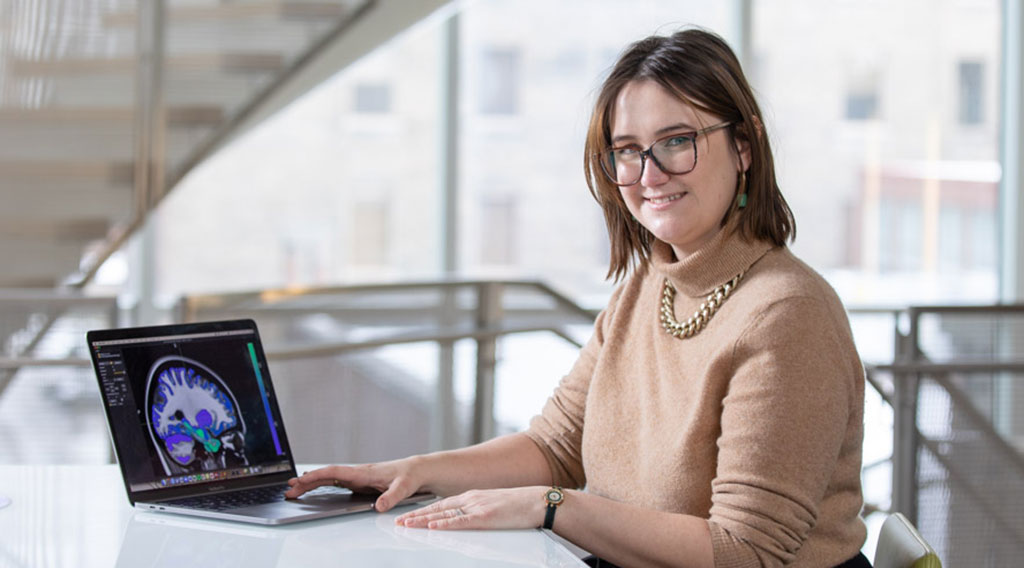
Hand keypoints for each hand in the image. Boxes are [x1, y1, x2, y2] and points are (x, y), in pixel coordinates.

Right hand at [284, 457, 423, 511]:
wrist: (417, 471)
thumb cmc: (410, 476)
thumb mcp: (403, 487)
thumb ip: (391, 497)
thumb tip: (379, 507)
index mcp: (363, 472)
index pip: (335, 472)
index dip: (317, 476)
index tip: (301, 480)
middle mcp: (357, 473)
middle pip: (326, 476)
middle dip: (307, 482)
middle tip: (289, 490)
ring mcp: (356, 477)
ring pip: (328, 479)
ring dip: (311, 483)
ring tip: (294, 489)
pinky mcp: (359, 482)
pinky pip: (335, 483)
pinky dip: (321, 485)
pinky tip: (312, 489)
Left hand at [395, 487, 546, 529]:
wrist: (536, 501)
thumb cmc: (519, 505)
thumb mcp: (493, 505)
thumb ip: (478, 511)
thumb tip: (467, 519)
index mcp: (473, 496)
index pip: (442, 504)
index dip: (424, 510)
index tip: (409, 516)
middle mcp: (471, 499)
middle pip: (438, 508)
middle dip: (417, 515)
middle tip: (399, 522)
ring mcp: (477, 507)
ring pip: (444, 514)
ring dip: (424, 520)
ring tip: (407, 524)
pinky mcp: (485, 517)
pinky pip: (461, 521)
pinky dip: (445, 524)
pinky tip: (433, 526)